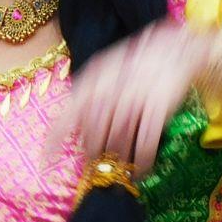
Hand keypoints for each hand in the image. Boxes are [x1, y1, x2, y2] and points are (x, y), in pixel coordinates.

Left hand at [48, 21, 205, 173]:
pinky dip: (142, 161)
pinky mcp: (157, 107)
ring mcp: (134, 98)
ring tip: (121, 172)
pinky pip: (146, 143)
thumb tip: (76, 128)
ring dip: (119, 162)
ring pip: (119, 142)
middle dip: (95, 155)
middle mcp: (110, 89)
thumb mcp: (106, 71)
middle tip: (100, 165)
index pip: (68, 114)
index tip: (47, 161)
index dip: (55, 140)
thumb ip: (90, 95)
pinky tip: (141, 170)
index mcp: (94, 80)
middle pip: (94, 134)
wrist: (174, 50)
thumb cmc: (137, 63)